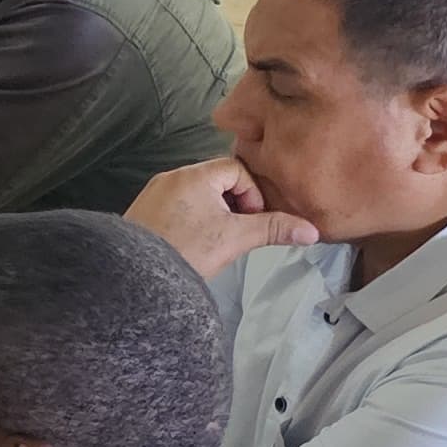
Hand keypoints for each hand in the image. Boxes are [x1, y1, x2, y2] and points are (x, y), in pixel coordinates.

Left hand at [126, 158, 322, 280]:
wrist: (136, 278)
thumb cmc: (186, 251)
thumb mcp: (235, 238)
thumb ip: (273, 228)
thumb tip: (310, 230)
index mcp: (193, 175)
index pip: (236, 169)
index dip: (251, 193)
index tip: (252, 219)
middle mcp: (170, 177)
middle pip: (216, 181)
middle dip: (233, 205)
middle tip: (236, 231)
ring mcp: (154, 194)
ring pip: (196, 196)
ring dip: (213, 214)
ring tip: (215, 240)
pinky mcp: (143, 212)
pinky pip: (176, 207)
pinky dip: (191, 220)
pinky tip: (193, 244)